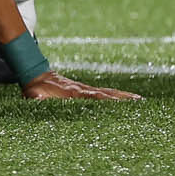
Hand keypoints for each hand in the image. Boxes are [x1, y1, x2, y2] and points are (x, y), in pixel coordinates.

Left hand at [22, 70, 141, 100]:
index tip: (117, 101)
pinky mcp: (86, 91)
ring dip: (123, 97)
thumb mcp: (33, 94)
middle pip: (105, 93)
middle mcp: (82, 89)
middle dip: (121, 98)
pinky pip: (104, 93)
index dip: (103, 98)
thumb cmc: (35, 88)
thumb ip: (36, 98)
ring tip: (140, 101)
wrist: (35, 74)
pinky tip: (129, 100)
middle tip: (139, 101)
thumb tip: (36, 98)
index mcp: (72, 92)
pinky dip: (117, 96)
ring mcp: (85, 89)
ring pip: (107, 92)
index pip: (91, 96)